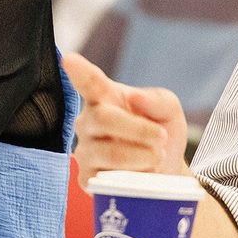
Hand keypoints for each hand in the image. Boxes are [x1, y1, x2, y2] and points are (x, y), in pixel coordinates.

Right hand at [63, 52, 188, 184]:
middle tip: (162, 138)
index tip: (68, 59)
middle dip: (139, 130)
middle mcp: (88, 122)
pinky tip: (143, 173)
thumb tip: (135, 98)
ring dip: (142, 155)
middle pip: (103, 118)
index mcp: (104, 97)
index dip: (79, 71)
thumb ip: (157, 100)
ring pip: (109, 152)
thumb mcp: (169, 109)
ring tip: (157, 156)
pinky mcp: (87, 178)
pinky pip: (108, 178)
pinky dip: (135, 176)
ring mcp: (85, 150)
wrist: (166, 170)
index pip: (89, 82)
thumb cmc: (161, 132)